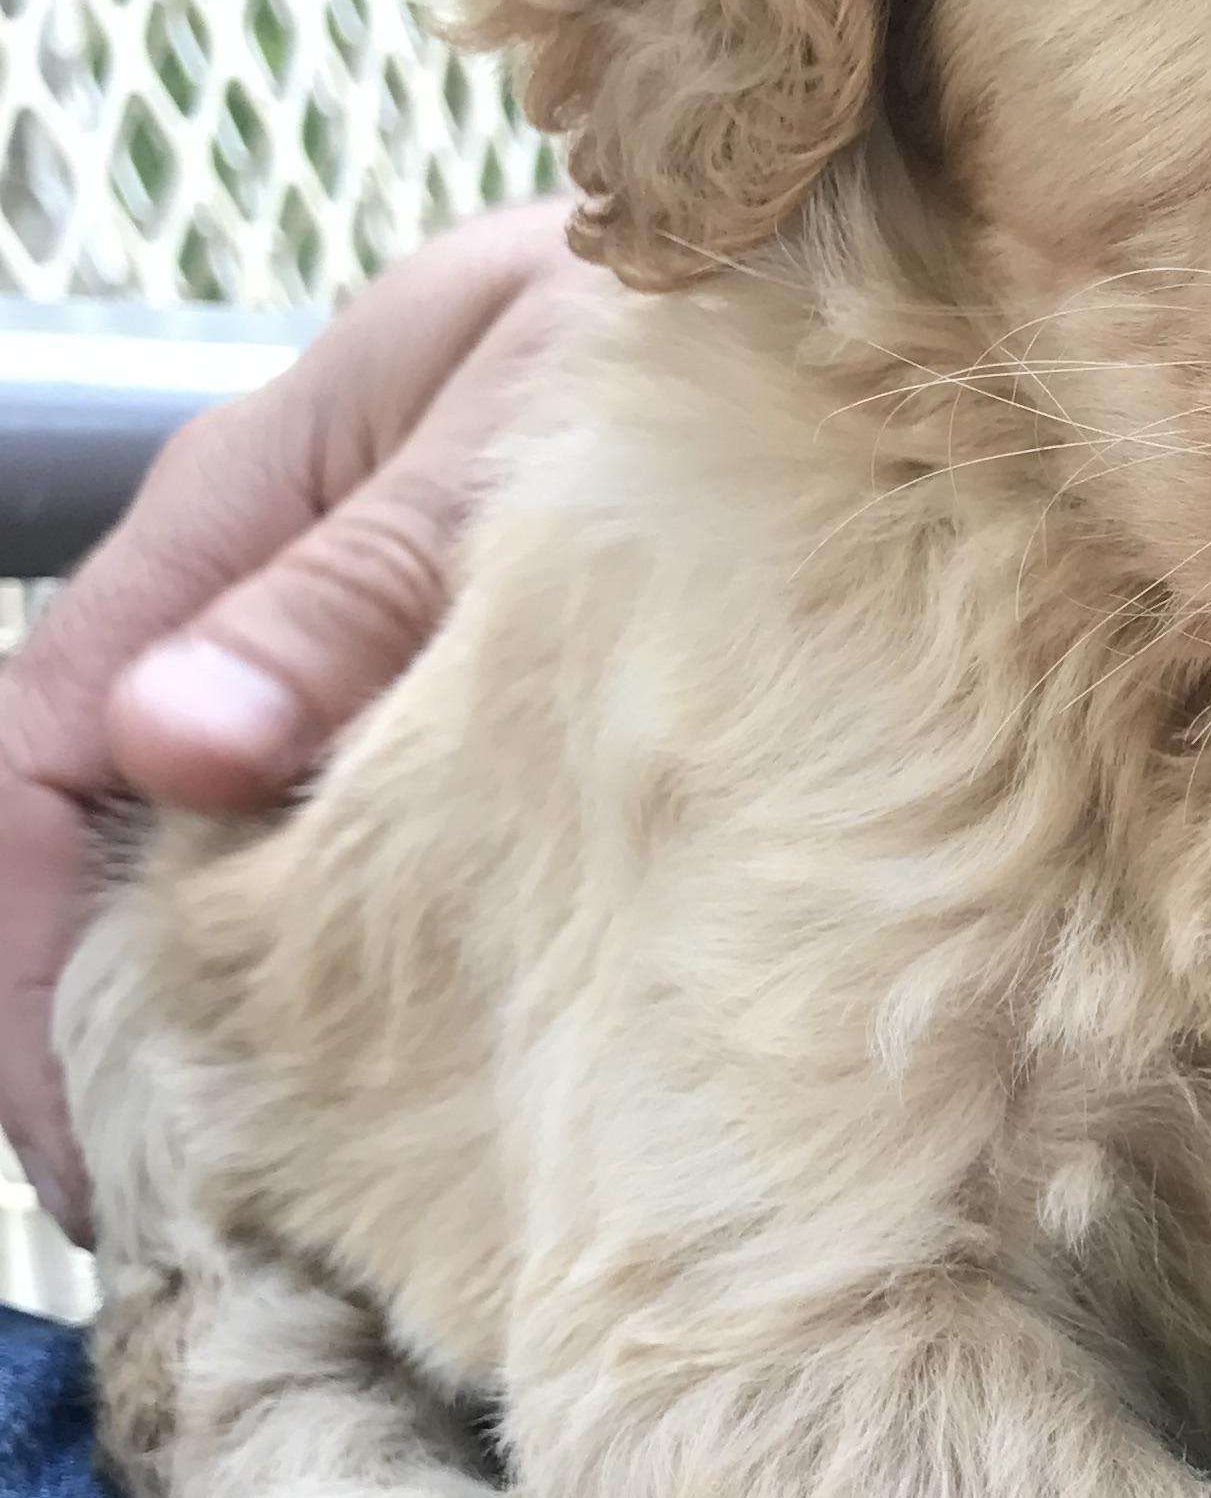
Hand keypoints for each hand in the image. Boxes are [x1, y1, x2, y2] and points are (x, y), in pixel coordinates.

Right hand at [0, 203, 599, 1240]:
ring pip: (223, 856)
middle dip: (104, 1028)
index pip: (45, 748)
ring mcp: (358, 644)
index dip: (27, 961)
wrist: (842, 268)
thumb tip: (173, 752)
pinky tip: (384, 1093)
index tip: (96, 1148)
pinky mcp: (458, 697)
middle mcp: (268, 583)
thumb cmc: (683, 318)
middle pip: (105, 830)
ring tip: (269, 1202)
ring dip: (216, 1019)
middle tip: (177, 1228)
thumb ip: (355, 593)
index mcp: (236, 505)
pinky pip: (348, 848)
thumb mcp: (517, 439)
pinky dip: (333, 970)